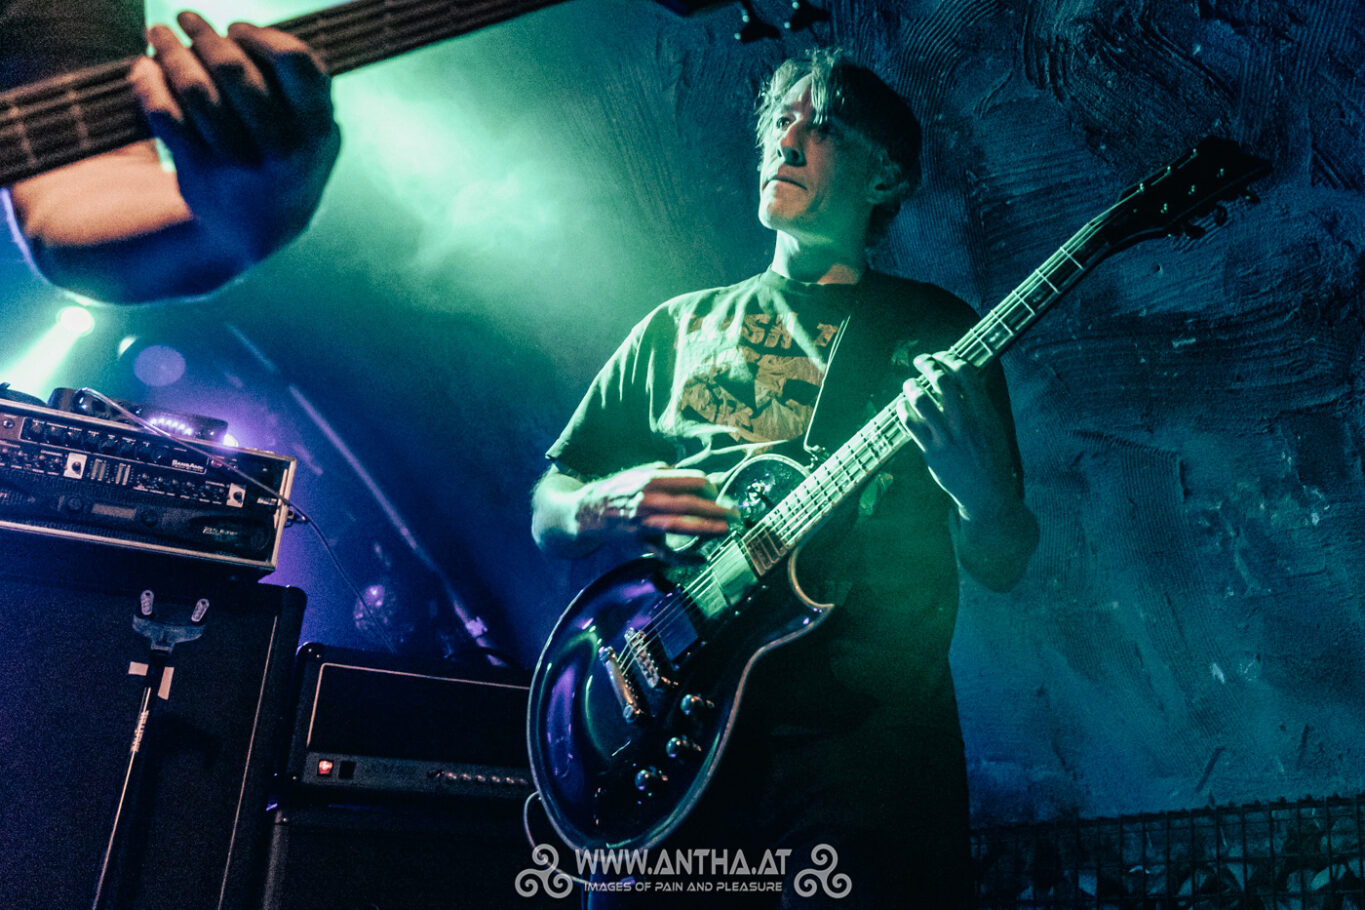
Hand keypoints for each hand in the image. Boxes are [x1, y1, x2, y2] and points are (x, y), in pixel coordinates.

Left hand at [129, 11, 340, 263]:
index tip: (238, 29)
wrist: (259, 226)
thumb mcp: (314, 130)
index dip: (260, 35)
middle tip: (187, 20)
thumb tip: (239, 33)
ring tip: (158, 35)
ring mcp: (240, 162)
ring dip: (170, 52)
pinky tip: (145, 69)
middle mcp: (282, 147)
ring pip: (195, 89)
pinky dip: (149, 84)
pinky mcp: (201, 172)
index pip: (293, 60)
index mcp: (317, 129)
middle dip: (203, 35)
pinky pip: (166, 115)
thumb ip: (300, 85)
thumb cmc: (285, 158)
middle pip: (233, 68)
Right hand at [577, 464, 736, 544]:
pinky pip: (665, 553)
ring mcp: (644, 523)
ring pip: (680, 527)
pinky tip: (702, 559)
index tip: (719, 493)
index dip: (711, 487)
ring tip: (726, 530)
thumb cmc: (620, 489)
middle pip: (690, 504)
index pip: (691, 480)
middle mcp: (649, 500)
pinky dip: (684, 558)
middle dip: (716, 509)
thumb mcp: (642, 473)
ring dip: (707, 529)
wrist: (588, 511)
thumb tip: (704, 477)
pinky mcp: (640, 542)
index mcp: (651, 479)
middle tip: (735, 514)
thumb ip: (670, 474)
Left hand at [897, 352, 1019, 521]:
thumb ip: (980, 403)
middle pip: (941, 381)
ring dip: (911, 385)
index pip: (965, 373)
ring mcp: (946, 438)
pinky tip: (902, 405)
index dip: (950, 358)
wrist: (987, 494)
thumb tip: (966, 376)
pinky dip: (903, 409)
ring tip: (909, 382)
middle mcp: (965, 423)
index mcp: (984, 413)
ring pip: (921, 400)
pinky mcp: (931, 452)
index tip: (942, 355)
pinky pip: (910, 424)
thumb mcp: (994, 427)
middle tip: (921, 361)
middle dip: (928, 364)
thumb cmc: (992, 458)